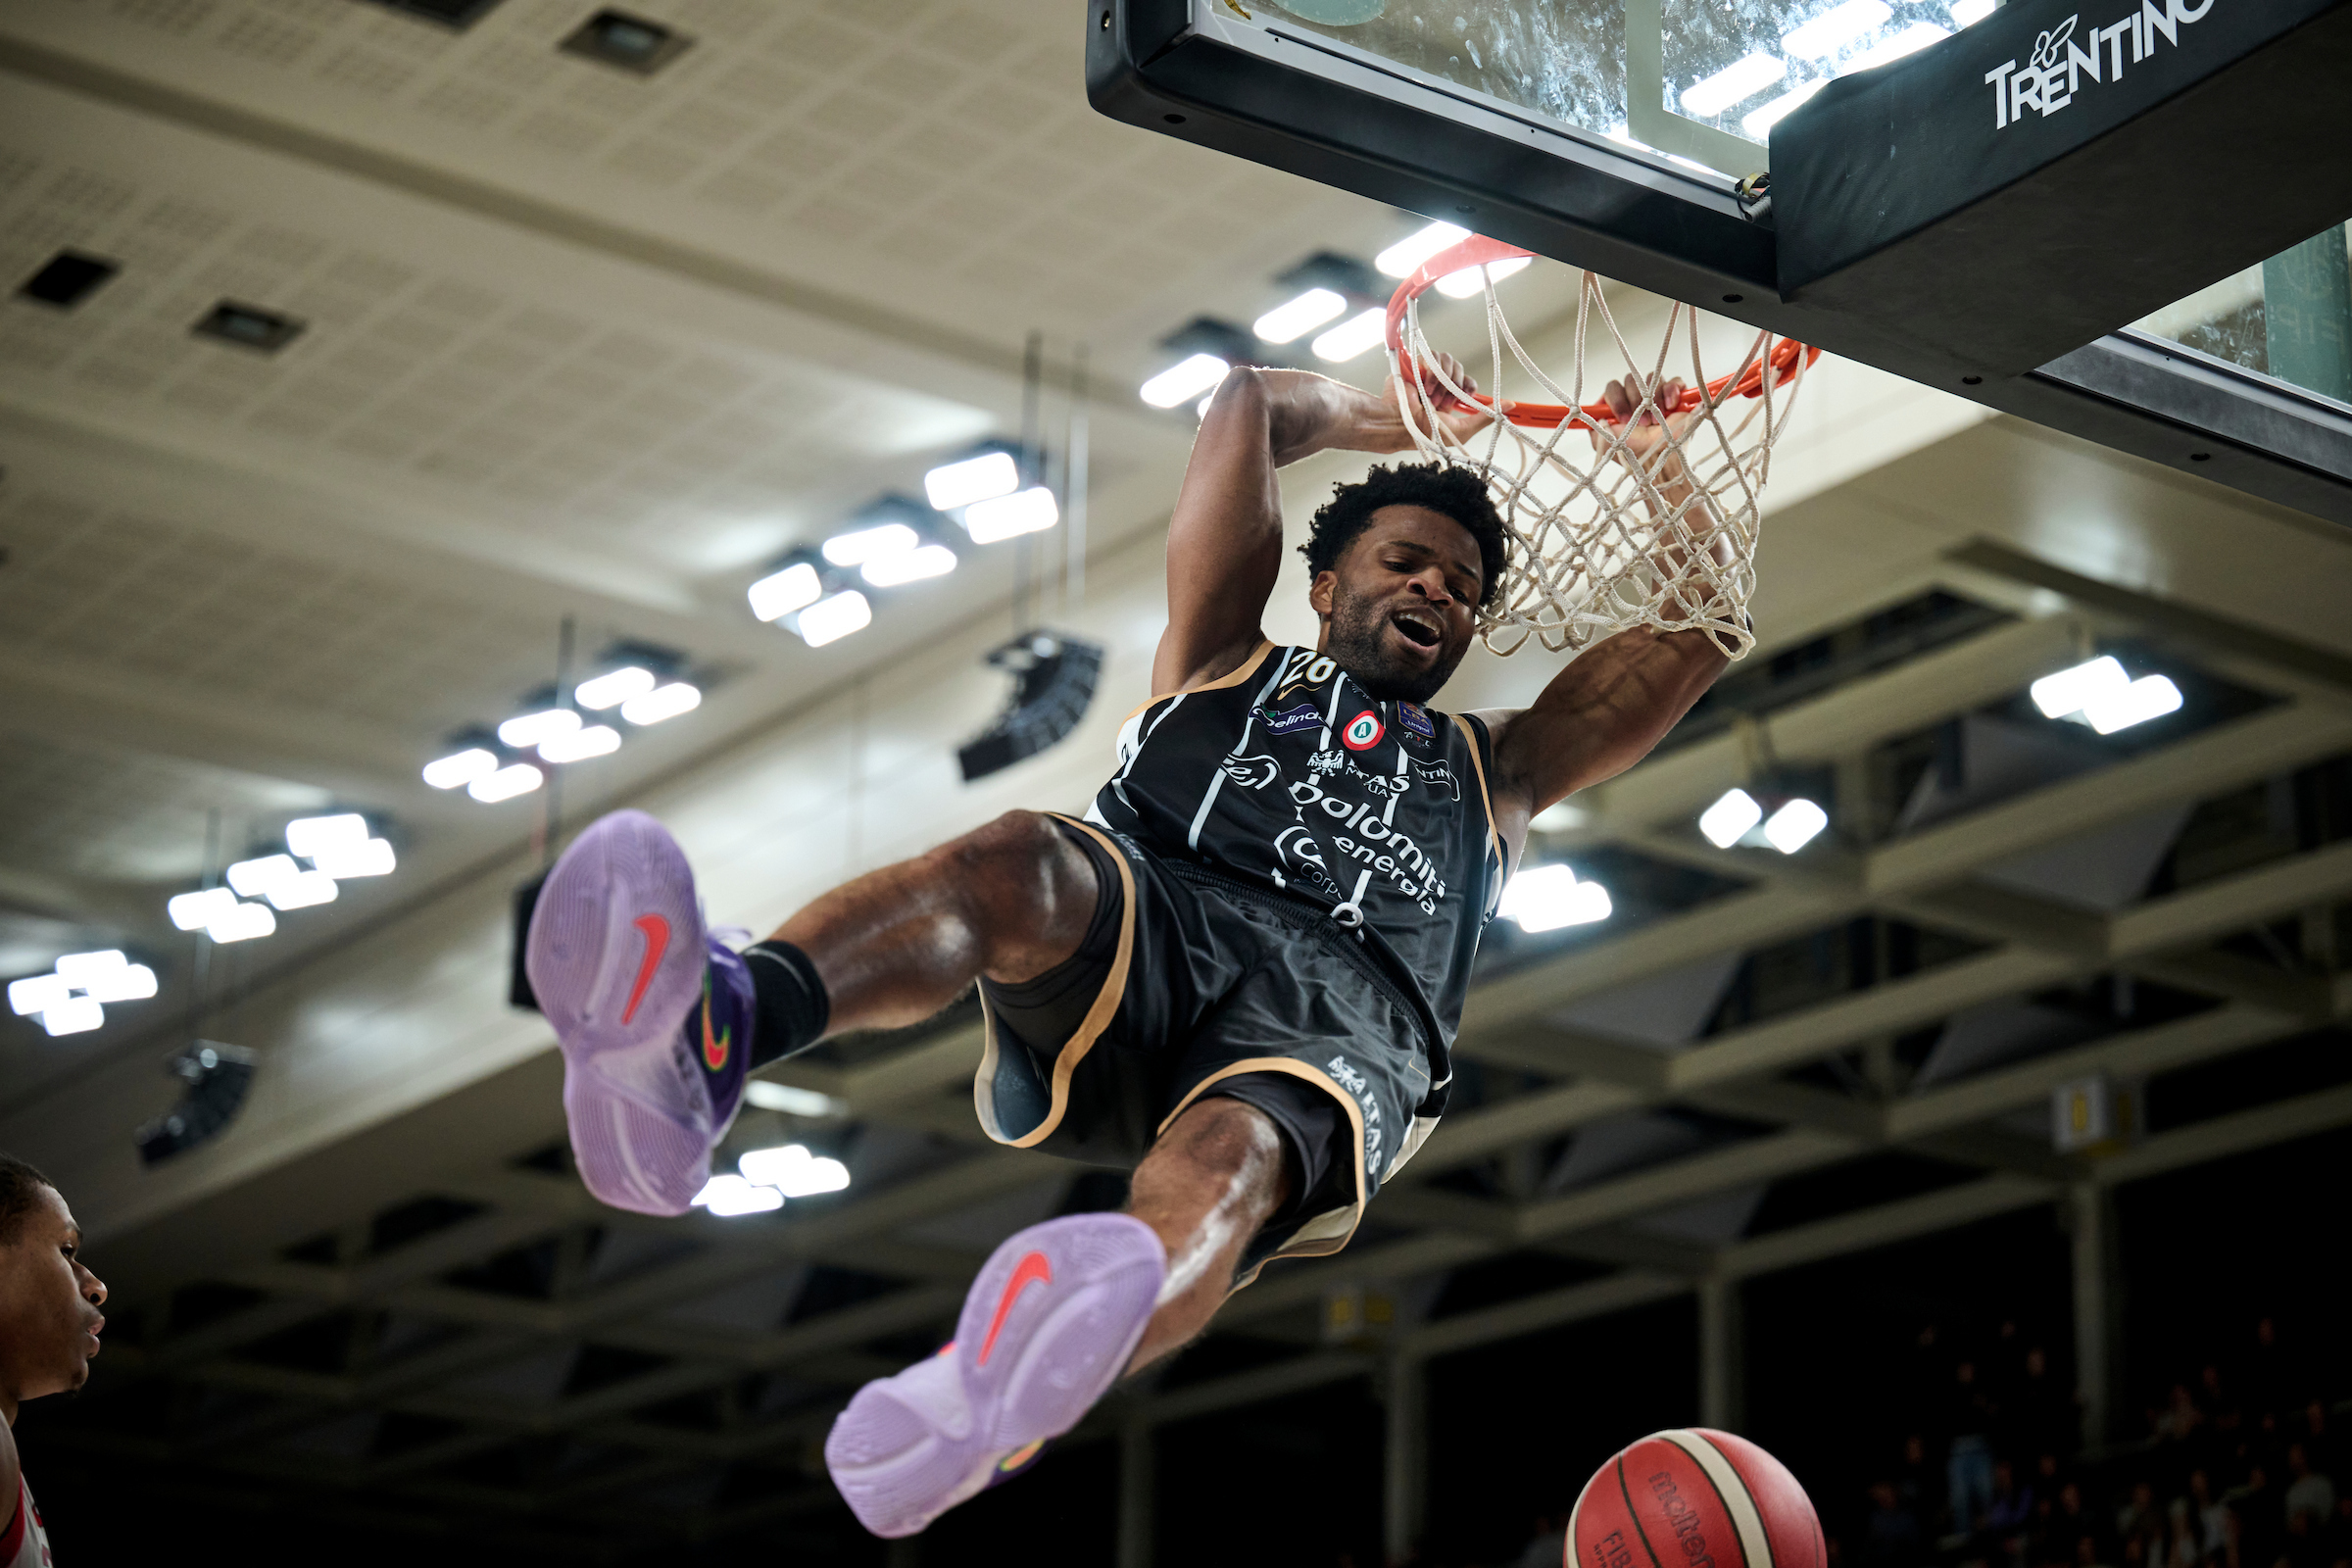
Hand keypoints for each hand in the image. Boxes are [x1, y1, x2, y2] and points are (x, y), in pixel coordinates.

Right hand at [1379, 351, 1502, 451]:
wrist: (1402, 424)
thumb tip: (1511, 406)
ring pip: (1447, 360)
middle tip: (1444, 403)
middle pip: (1458, 369)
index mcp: (1448, 399)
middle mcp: (1438, 385)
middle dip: (1454, 386)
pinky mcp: (1415, 365)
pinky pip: (1432, 356)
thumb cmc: (1427, 433)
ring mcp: (1426, 374)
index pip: (1466, 383)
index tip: (1468, 394)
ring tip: (1432, 398)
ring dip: (1444, 381)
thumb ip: (1485, 417)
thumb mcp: (1463, 429)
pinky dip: (1433, 373)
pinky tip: (1426, 387)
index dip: (1469, 386)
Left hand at [1591, 375, 1699, 474]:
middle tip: (1641, 424)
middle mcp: (1636, 399)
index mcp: (1620, 406)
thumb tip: (1587, 410)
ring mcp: (1657, 396)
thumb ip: (1592, 425)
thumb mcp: (1601, 442)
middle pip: (1631, 380)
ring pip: (1651, 378)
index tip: (1623, 420)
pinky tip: (1670, 408)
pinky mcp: (1676, 395)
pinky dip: (1670, 392)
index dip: (1617, 400)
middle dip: (1634, 401)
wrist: (1659, 459)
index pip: (1613, 388)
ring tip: (1655, 422)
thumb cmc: (1633, 453)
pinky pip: (1674, 381)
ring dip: (1653, 400)